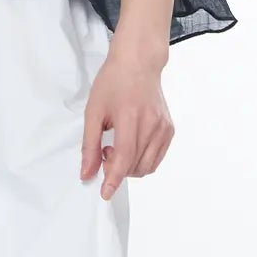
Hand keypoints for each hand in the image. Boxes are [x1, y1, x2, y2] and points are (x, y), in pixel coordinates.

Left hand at [80, 45, 175, 198]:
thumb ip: (90, 146)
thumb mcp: (93, 112)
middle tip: (103, 154)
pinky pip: (156, 158)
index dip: (113, 179)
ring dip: (129, 167)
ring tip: (117, 148)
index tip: (105, 193)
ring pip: (147, 166)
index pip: (123, 158)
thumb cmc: (113, 82)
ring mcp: (164, 128)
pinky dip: (142, 161)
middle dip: (117, 170)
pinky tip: (130, 146)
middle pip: (135, 166)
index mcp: (131, 118)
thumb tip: (87, 173)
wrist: (138, 63)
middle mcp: (152, 124)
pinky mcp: (169, 130)